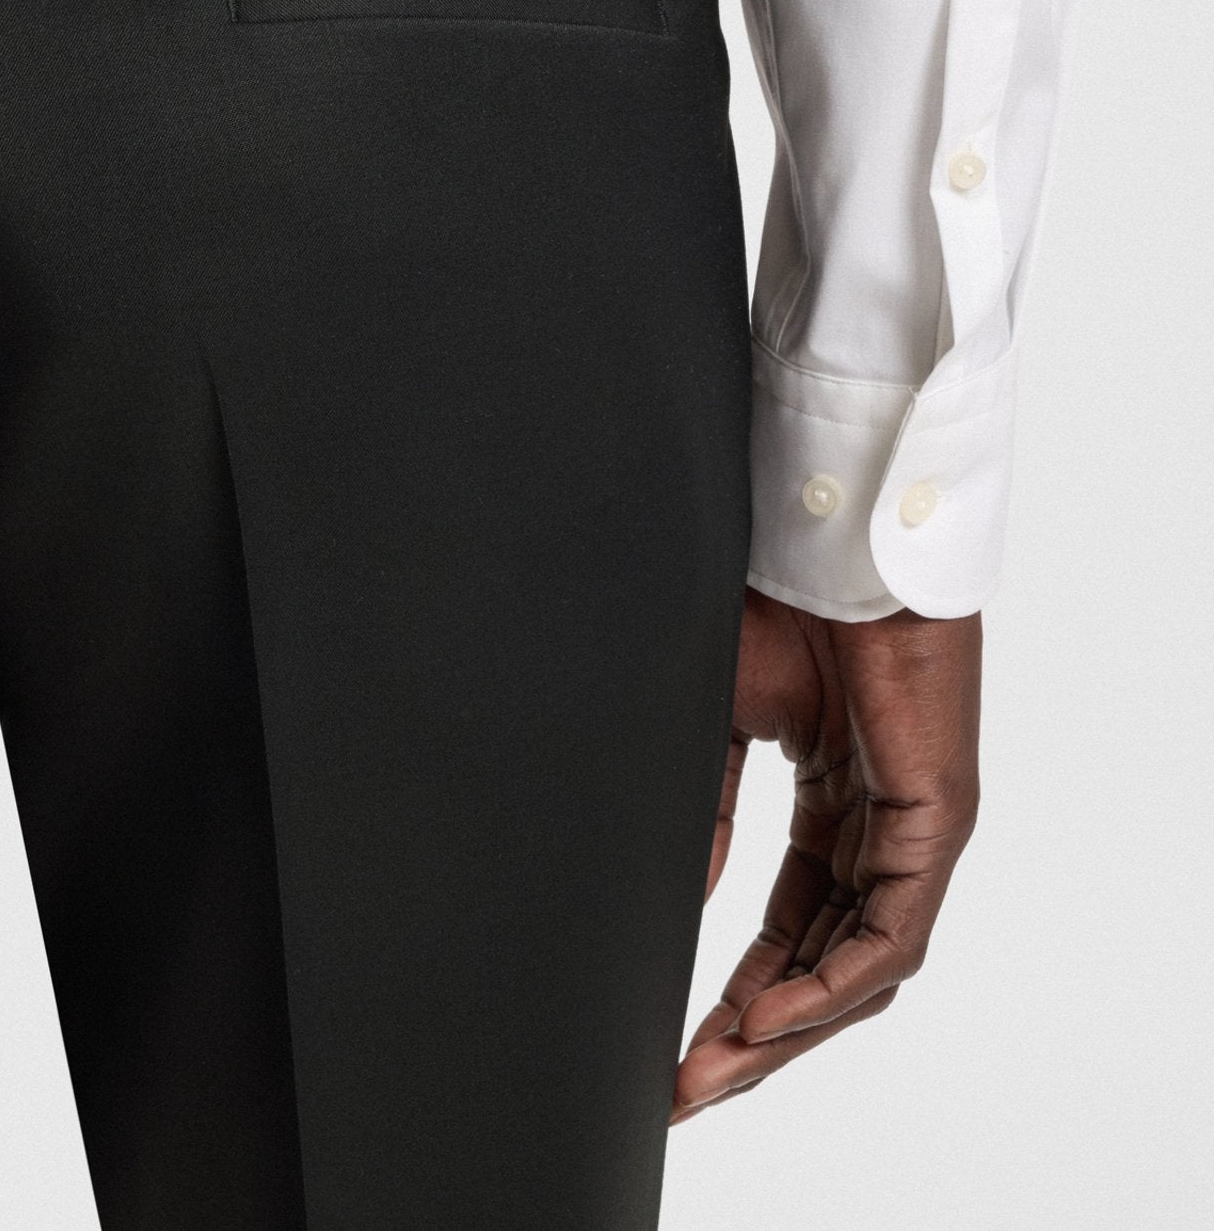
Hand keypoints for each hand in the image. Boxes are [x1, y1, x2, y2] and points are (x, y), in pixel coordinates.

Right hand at [671, 587, 980, 1123]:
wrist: (826, 534)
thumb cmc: (779, 599)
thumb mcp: (723, 719)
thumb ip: (710, 812)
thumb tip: (682, 900)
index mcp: (837, 797)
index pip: (794, 925)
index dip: (739, 990)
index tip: (681, 1046)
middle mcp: (883, 824)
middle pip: (825, 962)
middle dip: (757, 1033)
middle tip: (691, 1086)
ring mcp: (916, 827)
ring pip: (862, 966)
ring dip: (789, 1028)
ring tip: (717, 1068)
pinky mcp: (940, 819)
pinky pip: (891, 934)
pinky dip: (831, 985)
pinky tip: (770, 1016)